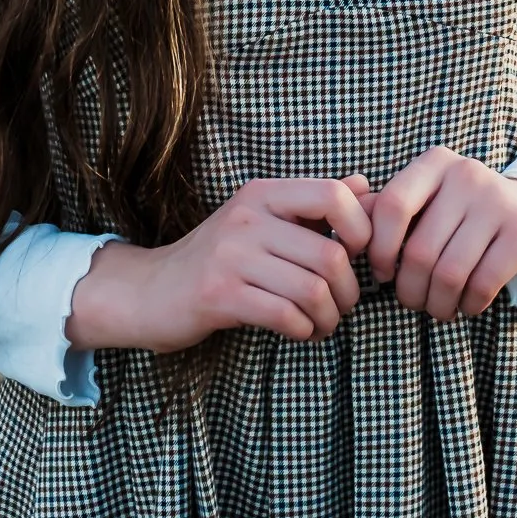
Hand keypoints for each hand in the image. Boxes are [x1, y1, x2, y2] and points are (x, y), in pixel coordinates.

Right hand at [66, 173, 375, 355]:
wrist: (150, 291)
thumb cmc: (219, 258)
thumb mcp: (263, 221)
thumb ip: (313, 206)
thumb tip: (365, 186)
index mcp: (263, 194)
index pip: (334, 195)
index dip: (360, 229)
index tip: (354, 257)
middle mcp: (248, 217)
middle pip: (331, 254)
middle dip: (349, 291)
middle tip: (341, 305)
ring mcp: (231, 255)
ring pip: (313, 290)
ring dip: (329, 316)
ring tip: (322, 322)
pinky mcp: (219, 295)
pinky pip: (285, 315)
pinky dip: (304, 330)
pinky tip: (300, 331)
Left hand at [362, 145, 516, 321]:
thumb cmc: (466, 214)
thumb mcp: (429, 202)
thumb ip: (385, 211)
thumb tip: (343, 228)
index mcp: (435, 163)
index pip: (391, 206)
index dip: (378, 248)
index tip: (382, 273)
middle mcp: (466, 174)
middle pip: (419, 250)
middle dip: (409, 289)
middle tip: (412, 301)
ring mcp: (498, 202)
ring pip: (449, 272)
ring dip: (437, 303)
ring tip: (437, 307)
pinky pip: (481, 284)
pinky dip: (468, 306)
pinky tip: (467, 305)